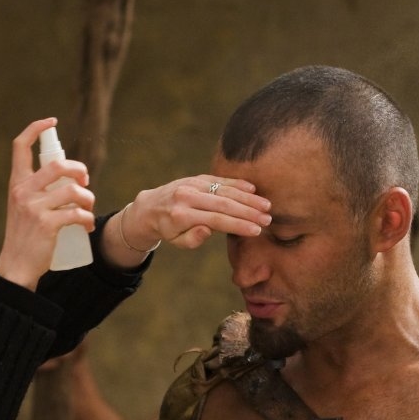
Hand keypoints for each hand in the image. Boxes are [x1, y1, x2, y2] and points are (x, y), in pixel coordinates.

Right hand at [0, 117, 96, 290]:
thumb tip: (68, 178)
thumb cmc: (25, 238)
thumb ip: (37, 192)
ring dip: (88, 198)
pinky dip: (87, 219)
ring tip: (88, 209)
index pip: (20, 146)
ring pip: (73, 190)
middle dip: (80, 169)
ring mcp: (34, 208)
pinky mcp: (47, 224)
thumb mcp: (23, 208)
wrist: (16, 267)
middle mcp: (22, 192)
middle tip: (86, 181)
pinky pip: (77, 214)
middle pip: (58, 164)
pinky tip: (87, 226)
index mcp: (16, 184)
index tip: (51, 121)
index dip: (36, 128)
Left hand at [103, 175, 269, 263]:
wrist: (150, 207)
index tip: (257, 230)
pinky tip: (253, 190)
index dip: (238, 225)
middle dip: (249, 212)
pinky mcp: (197, 177)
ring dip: (248, 198)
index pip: (216, 220)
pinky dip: (237, 184)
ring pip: (225, 189)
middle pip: (224, 203)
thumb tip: (209, 230)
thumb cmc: (168, 229)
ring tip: (266, 206)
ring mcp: (193, 184)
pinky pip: (220, 179)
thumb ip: (192, 239)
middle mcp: (187, 196)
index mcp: (181, 215)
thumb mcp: (176, 241)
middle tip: (268, 219)